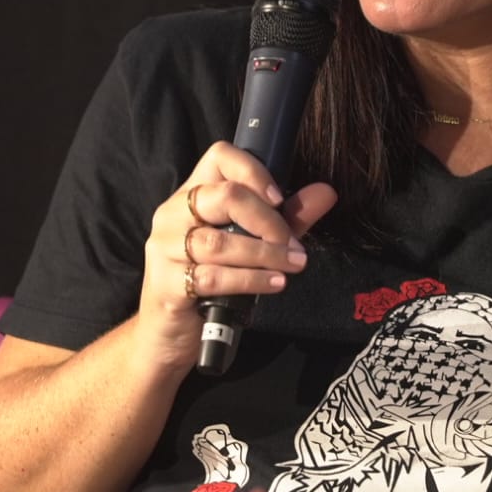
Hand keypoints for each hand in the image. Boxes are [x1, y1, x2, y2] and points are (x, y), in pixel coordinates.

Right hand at [137, 141, 337, 368]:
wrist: (168, 334)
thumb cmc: (210, 283)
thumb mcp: (252, 245)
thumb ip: (287, 219)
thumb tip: (326, 193)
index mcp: (192, 195)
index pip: (219, 156)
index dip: (253, 171)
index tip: (280, 199)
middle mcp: (173, 214)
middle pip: (223, 196)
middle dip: (267, 220)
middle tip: (293, 244)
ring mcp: (165, 249)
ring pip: (219, 241)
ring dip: (265, 254)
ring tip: (293, 265)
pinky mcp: (166, 284)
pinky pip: (213, 277)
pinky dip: (250, 279)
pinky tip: (274, 283)